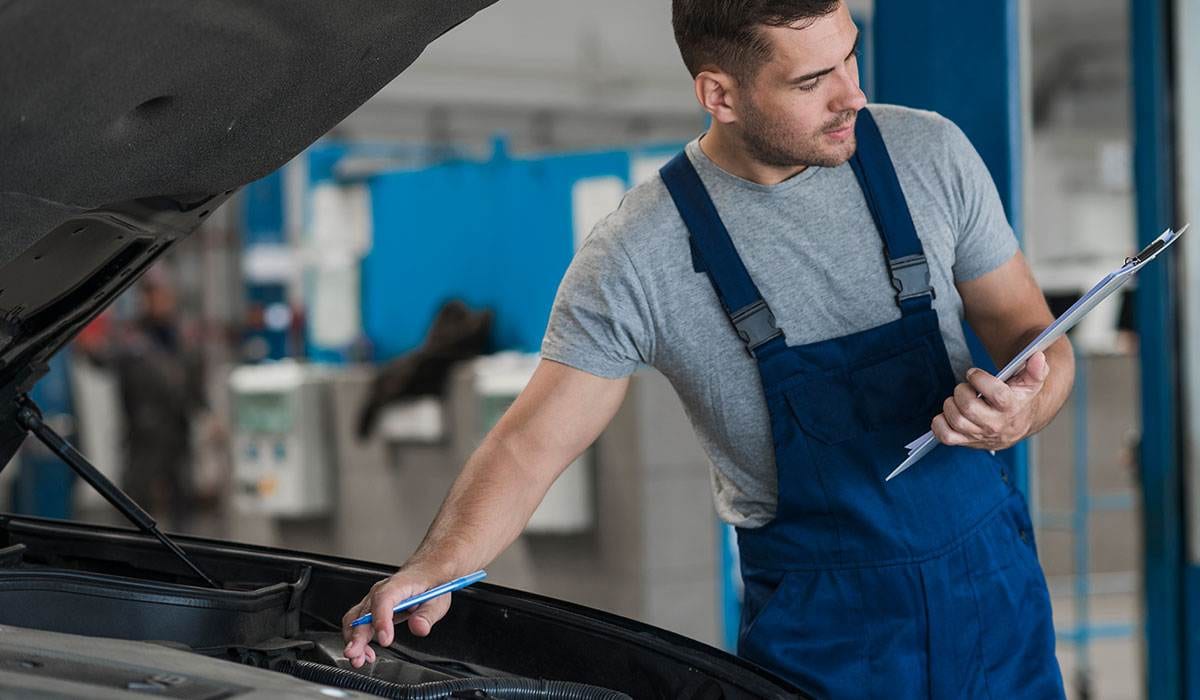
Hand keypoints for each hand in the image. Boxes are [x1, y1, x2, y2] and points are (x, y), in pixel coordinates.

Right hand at [341, 568, 453, 668]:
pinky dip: (356, 639)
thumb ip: (427, 615)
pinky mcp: (371, 609)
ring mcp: (373, 599)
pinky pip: (357, 623)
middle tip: (357, 655)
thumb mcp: (437, 600)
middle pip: (364, 612)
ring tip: (359, 659)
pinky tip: (364, 653)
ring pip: (355, 619)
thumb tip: (419, 627)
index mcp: (399, 584)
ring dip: (353, 640)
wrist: (426, 572)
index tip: (385, 640)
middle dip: (358, 636)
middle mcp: (381, 591)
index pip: (385, 599)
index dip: (382, 620)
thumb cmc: (430, 585)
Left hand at [930, 351, 1050, 450]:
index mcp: (1012, 407)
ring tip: (958, 399)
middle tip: (965, 387)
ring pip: (956, 420)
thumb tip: (1037, 357)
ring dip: (950, 404)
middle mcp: (996, 424)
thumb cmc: (1021, 398)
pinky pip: (946, 437)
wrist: (1020, 424)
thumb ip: (1036, 369)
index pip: (996, 394)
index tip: (973, 373)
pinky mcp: (968, 442)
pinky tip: (947, 414)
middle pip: (968, 407)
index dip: (979, 379)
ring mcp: (980, 435)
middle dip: (961, 391)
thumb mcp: (1031, 382)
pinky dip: (939, 425)